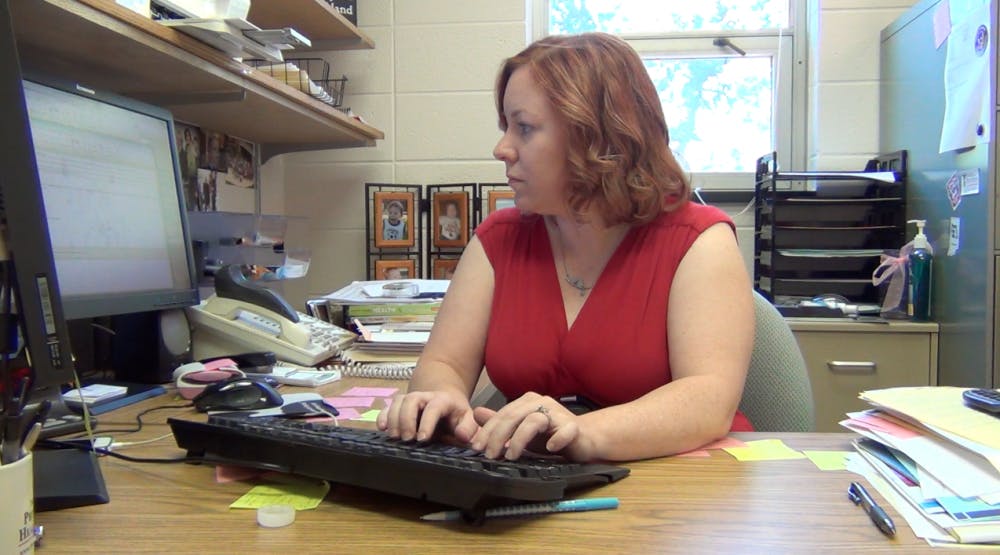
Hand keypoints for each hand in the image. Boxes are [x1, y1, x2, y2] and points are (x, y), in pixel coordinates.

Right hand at [377, 389, 478, 443]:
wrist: (446, 401)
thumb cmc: (457, 415)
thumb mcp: (468, 420)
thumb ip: (469, 428)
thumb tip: (462, 436)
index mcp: (443, 400)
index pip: (434, 407)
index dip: (427, 422)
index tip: (422, 439)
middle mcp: (425, 397)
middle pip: (411, 400)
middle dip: (407, 419)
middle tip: (407, 439)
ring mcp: (410, 400)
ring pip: (398, 401)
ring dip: (393, 418)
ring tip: (395, 437)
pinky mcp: (399, 406)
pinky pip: (388, 406)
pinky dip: (382, 416)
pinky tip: (381, 428)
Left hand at [469, 393, 595, 460]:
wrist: (584, 438)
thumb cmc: (550, 434)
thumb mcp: (521, 429)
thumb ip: (500, 422)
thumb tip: (476, 413)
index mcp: (526, 402)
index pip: (502, 414)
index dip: (487, 431)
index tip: (476, 447)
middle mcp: (541, 403)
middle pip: (514, 416)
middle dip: (498, 436)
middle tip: (490, 455)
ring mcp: (558, 413)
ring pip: (534, 420)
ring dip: (520, 439)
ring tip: (512, 456)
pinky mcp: (573, 427)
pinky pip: (564, 430)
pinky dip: (557, 439)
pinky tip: (549, 448)